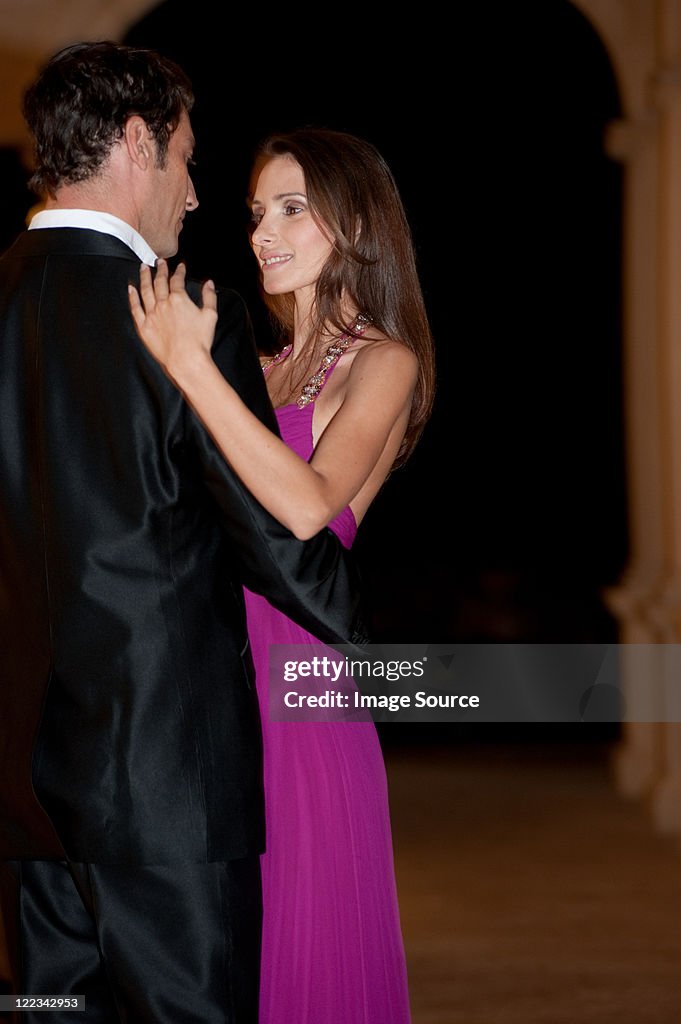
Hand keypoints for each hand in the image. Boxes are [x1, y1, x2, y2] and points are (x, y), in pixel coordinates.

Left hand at [128, 259, 217, 380]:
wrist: (186, 360)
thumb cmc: (199, 340)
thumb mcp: (210, 315)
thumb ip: (209, 297)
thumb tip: (209, 283)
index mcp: (179, 299)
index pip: (177, 280)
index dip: (179, 271)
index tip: (179, 266)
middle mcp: (163, 303)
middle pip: (159, 281)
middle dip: (160, 269)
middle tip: (159, 261)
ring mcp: (151, 314)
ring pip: (145, 290)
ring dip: (144, 277)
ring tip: (143, 268)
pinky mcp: (144, 326)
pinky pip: (135, 308)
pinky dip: (132, 297)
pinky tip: (131, 289)